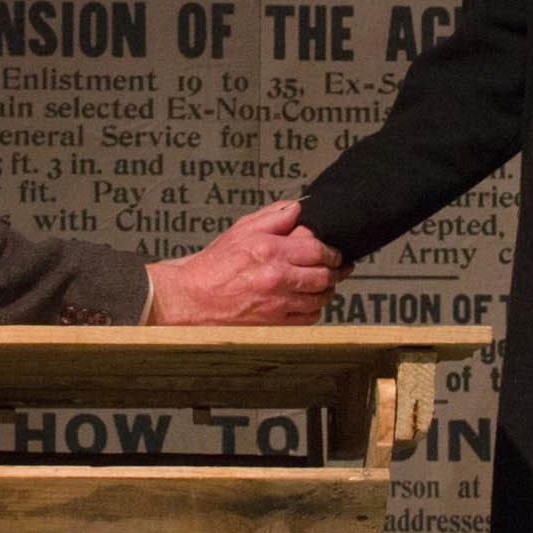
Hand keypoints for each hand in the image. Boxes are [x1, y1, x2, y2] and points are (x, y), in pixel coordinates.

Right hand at [144, 199, 349, 324]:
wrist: (191, 298)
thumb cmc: (213, 265)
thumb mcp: (241, 230)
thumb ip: (272, 217)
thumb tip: (297, 209)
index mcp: (270, 250)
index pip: (317, 248)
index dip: (332, 251)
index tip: (336, 252)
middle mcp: (277, 277)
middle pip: (324, 275)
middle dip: (337, 271)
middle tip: (341, 268)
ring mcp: (277, 303)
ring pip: (319, 298)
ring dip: (327, 290)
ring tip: (326, 284)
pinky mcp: (274, 323)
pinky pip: (308, 318)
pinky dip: (314, 309)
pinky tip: (309, 302)